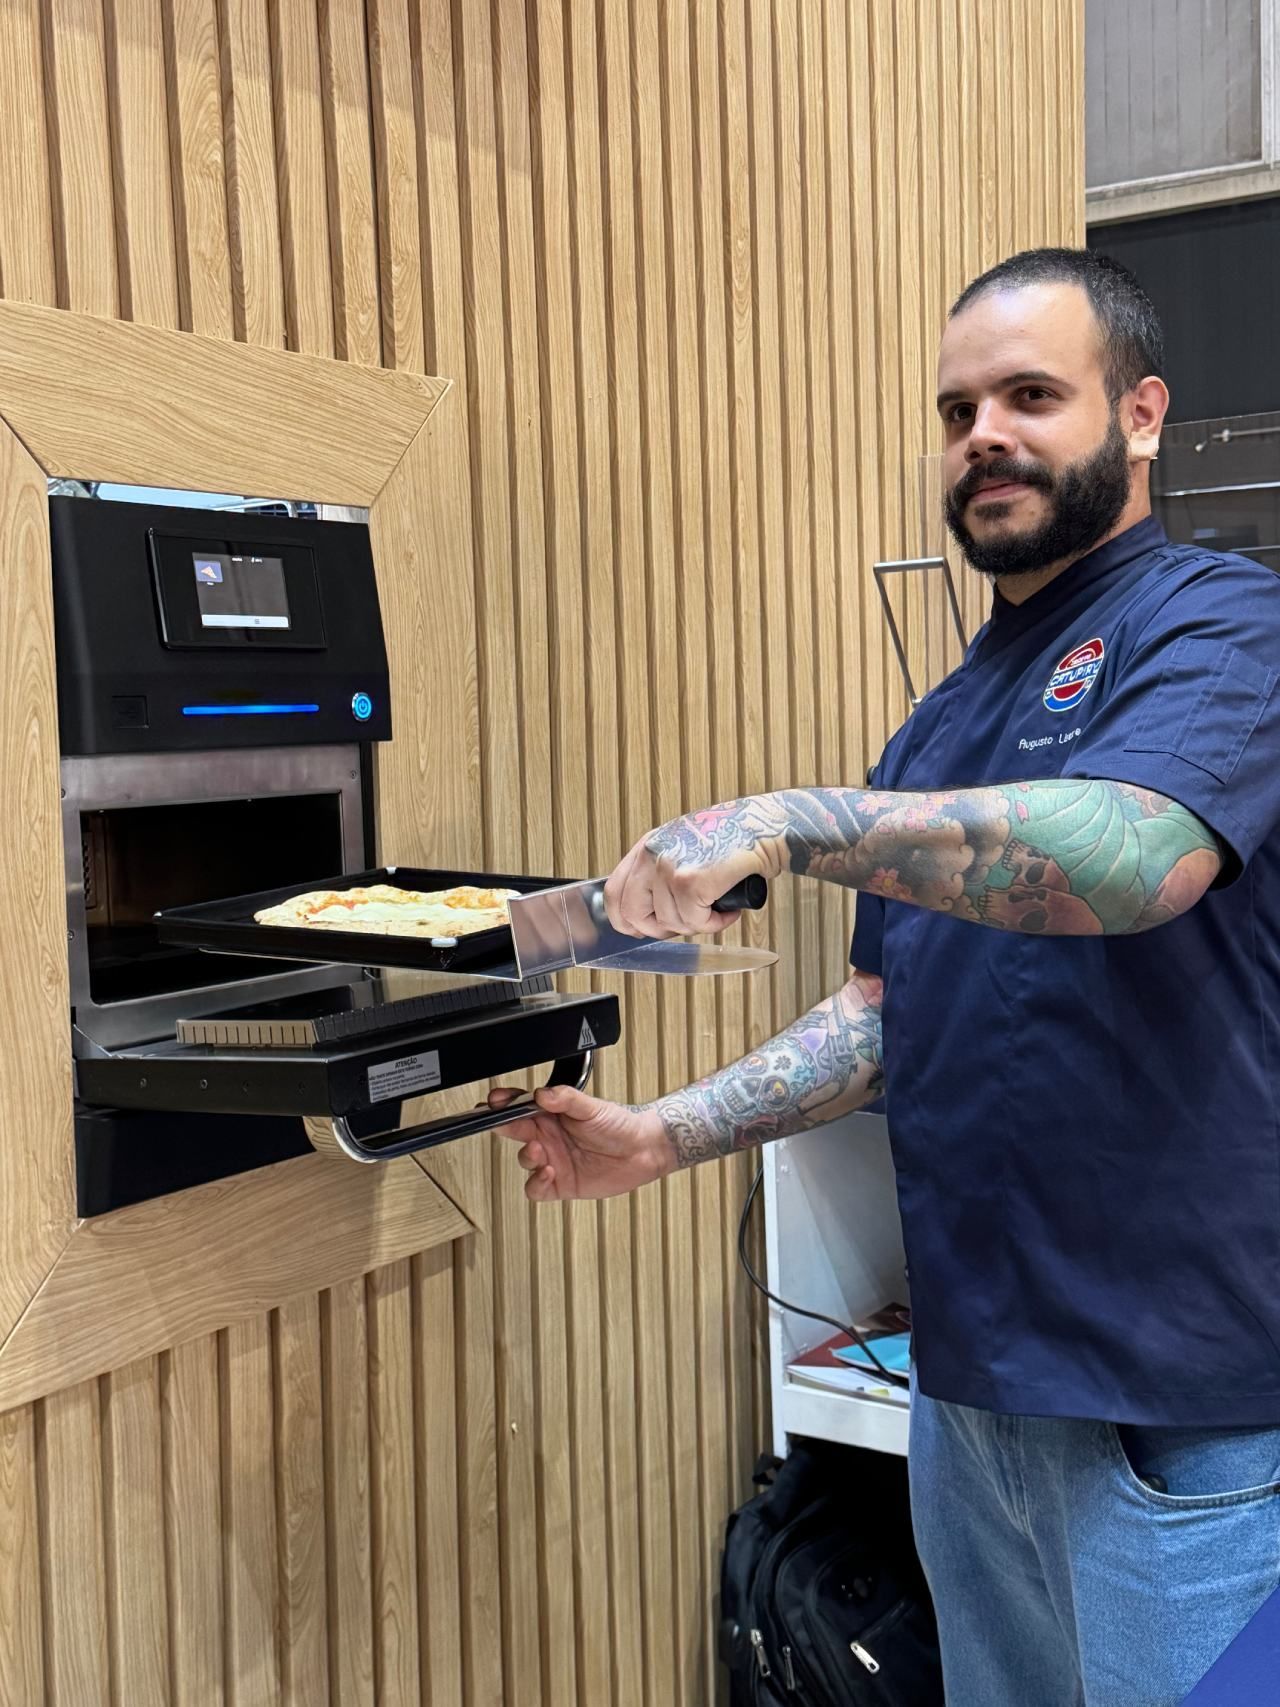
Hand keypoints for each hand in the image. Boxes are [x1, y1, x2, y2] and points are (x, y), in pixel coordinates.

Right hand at [488, 1084, 673, 1200]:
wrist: (643, 1151)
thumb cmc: (621, 1124)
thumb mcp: (593, 1106)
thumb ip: (566, 1099)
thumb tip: (541, 1094)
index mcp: (552, 1114)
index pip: (520, 1106)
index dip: (503, 1104)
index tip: (494, 1102)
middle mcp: (549, 1137)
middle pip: (514, 1131)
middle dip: (503, 1127)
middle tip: (501, 1124)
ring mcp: (553, 1160)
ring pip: (523, 1160)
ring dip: (526, 1156)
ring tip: (538, 1150)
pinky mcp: (560, 1184)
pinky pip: (536, 1189)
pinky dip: (536, 1183)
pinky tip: (548, 1172)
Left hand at [604, 795, 787, 937]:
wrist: (766, 825)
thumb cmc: (734, 837)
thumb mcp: (684, 848)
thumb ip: (662, 873)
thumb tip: (651, 912)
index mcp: (647, 847)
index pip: (614, 894)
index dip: (627, 920)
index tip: (644, 929)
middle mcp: (652, 855)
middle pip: (633, 915)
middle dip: (661, 930)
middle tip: (687, 924)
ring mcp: (668, 869)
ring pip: (670, 923)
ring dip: (698, 925)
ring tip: (718, 908)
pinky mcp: (691, 882)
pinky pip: (695, 922)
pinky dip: (715, 924)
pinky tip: (728, 911)